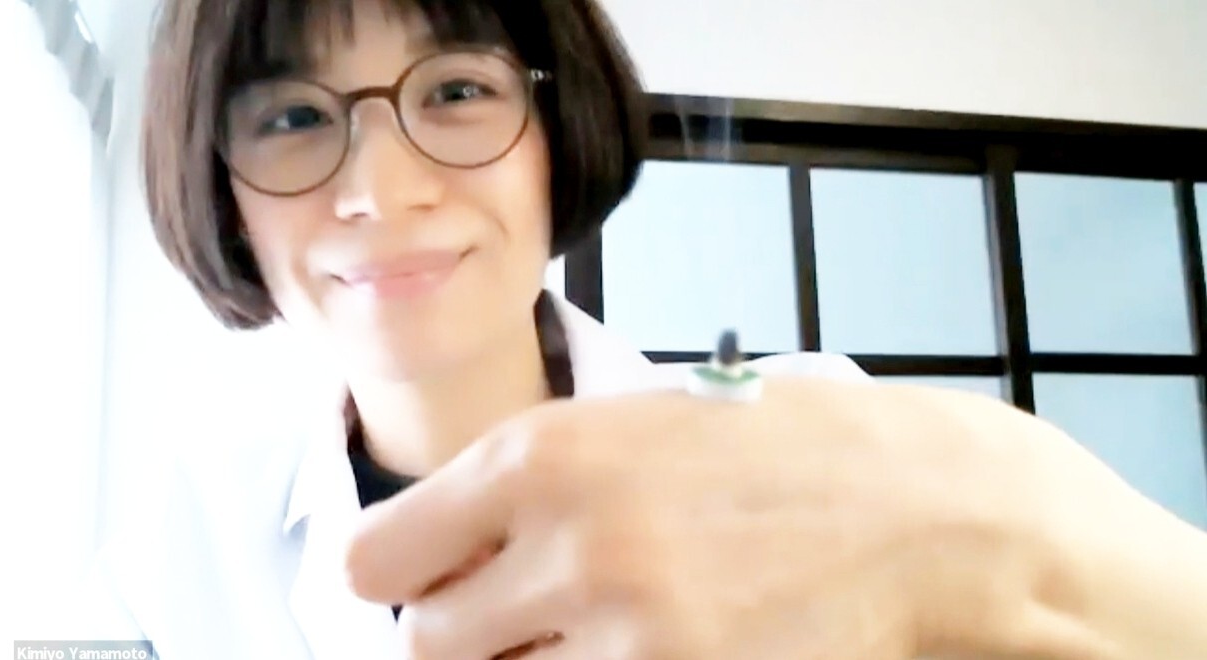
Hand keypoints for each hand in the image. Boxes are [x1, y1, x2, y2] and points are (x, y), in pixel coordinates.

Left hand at [343, 378, 1107, 658]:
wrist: (919, 510)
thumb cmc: (775, 455)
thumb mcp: (631, 426)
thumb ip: (524, 484)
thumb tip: (438, 548)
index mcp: (540, 455)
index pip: (374, 560)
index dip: (399, 580)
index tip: (428, 585)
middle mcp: (569, 544)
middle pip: (425, 646)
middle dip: (466, 635)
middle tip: (521, 616)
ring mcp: (627, 633)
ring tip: (598, 627)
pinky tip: (643, 649)